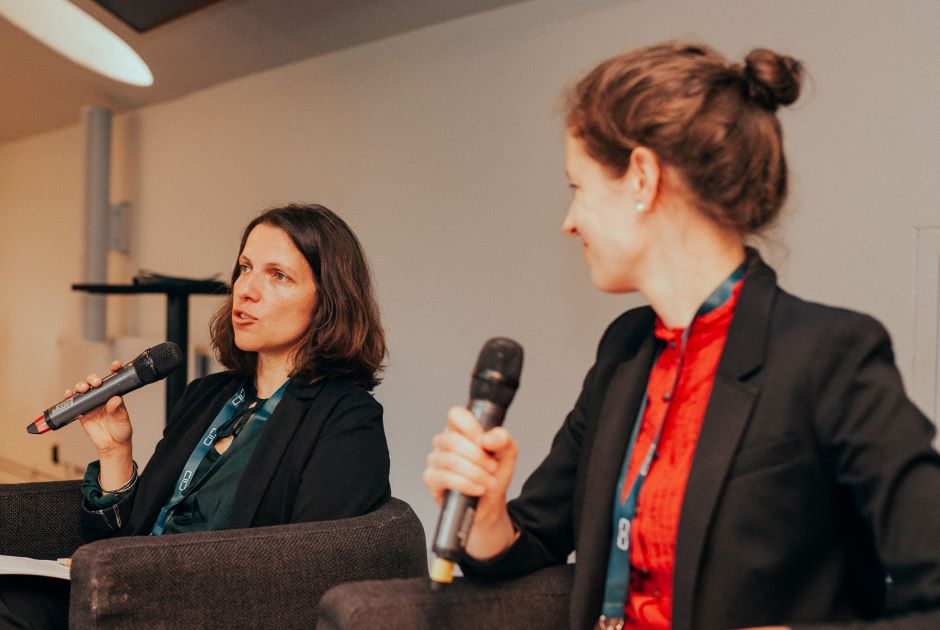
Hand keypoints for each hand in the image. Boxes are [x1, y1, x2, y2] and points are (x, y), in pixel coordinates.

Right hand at [68, 361, 133, 457]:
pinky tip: (69, 394)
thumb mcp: (123, 421)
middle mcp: (102, 397)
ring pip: (83, 390)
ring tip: (83, 389)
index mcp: (114, 396)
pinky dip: (69, 397)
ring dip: (81, 386)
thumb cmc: (121, 431)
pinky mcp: (81, 412)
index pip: (114, 380)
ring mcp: (91, 403)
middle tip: (95, 382)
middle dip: (93, 378)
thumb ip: (118, 411)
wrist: (111, 445)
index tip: (116, 365)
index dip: (115, 370)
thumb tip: (115, 400)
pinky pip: (73, 402)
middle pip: (95, 382)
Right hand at [423, 406, 518, 558]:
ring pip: (450, 460)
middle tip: (492, 467)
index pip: (456, 414)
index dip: (470, 426)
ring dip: (474, 473)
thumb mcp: (507, 453)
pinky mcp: (431, 479)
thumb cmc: (494, 474)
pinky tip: (477, 489)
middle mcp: (444, 442)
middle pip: (452, 440)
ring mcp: (435, 460)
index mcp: (460, 429)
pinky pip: (444, 478)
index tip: (484, 441)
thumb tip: (487, 438)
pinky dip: (465, 484)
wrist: (489, 504)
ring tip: (488, 482)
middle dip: (477, 457)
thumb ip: (502, 440)